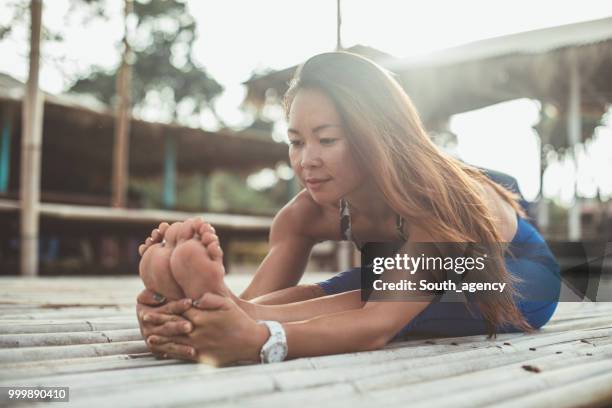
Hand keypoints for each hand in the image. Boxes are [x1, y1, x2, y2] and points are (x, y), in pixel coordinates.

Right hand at [135, 289, 193, 357]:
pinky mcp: (157, 349)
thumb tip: (159, 298)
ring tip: (192, 343)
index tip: (190, 302)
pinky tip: (192, 352)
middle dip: (178, 326)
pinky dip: (181, 352)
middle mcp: (148, 327)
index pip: (165, 309)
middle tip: (190, 326)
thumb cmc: (161, 301)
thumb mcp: (152, 295)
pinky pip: (170, 351)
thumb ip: (153, 295)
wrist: (157, 318)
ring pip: (168, 340)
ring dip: (180, 342)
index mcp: (146, 312)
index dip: (177, 305)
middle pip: (166, 326)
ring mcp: (152, 339)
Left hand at [147, 293, 269, 365]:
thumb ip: (210, 298)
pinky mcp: (201, 356)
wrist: (250, 342)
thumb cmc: (238, 320)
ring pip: (174, 340)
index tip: (154, 304)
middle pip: (172, 324)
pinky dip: (171, 352)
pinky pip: (183, 354)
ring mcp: (198, 344)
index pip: (178, 309)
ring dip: (160, 338)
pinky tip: (163, 351)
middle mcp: (197, 330)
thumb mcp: (227, 304)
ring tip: (148, 336)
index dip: (165, 306)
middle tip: (143, 318)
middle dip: (157, 321)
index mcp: (202, 316)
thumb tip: (194, 298)